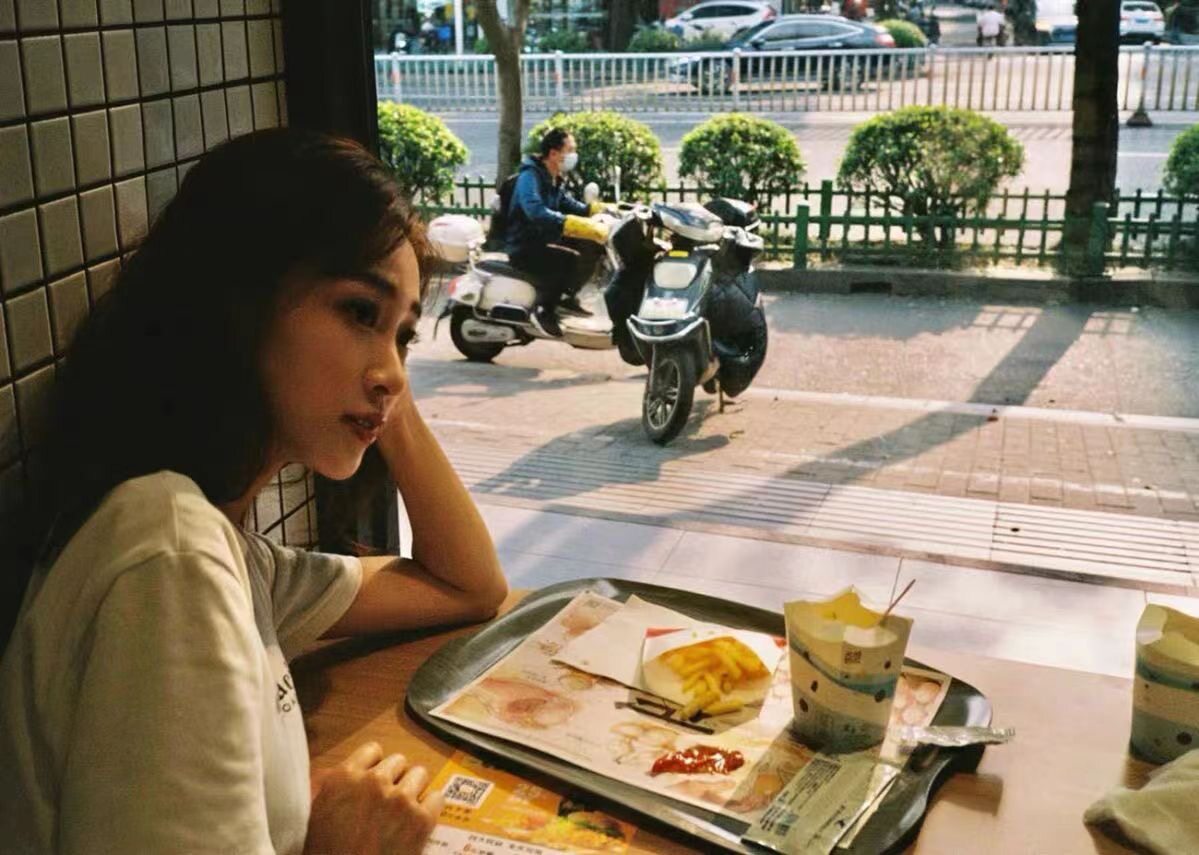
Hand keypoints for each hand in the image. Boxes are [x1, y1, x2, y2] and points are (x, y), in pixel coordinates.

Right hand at [304, 742, 444, 854]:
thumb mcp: (316, 816)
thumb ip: (334, 789)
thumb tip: (347, 776)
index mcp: (344, 778)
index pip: (372, 751)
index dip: (376, 767)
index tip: (376, 781)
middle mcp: (373, 782)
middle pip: (398, 761)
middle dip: (395, 779)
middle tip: (389, 802)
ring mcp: (400, 799)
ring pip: (419, 774)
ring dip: (414, 790)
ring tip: (404, 811)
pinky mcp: (421, 820)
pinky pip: (437, 798)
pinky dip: (431, 808)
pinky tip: (420, 821)